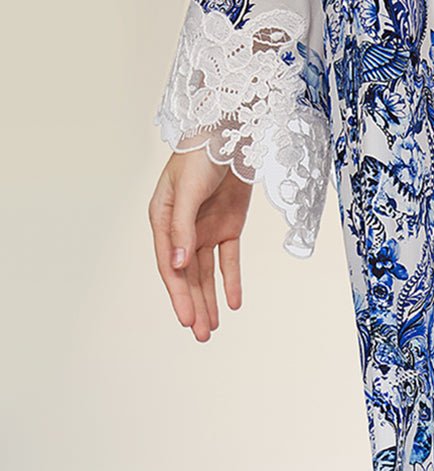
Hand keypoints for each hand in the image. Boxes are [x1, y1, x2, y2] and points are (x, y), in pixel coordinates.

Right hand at [148, 151, 252, 340]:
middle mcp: (181, 229)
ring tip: (213, 329)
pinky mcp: (227, 227)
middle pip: (187, 275)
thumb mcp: (187, 192)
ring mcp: (204, 229)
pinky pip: (228, 260)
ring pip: (206, 273)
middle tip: (201, 336)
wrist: (230, 134)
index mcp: (163, 219)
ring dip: (209, 300)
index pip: (169, 265)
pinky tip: (233, 303)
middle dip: (194, 306)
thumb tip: (177, 264)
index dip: (178, 294)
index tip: (187, 319)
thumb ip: (182, 228)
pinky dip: (231, 281)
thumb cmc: (199, 156)